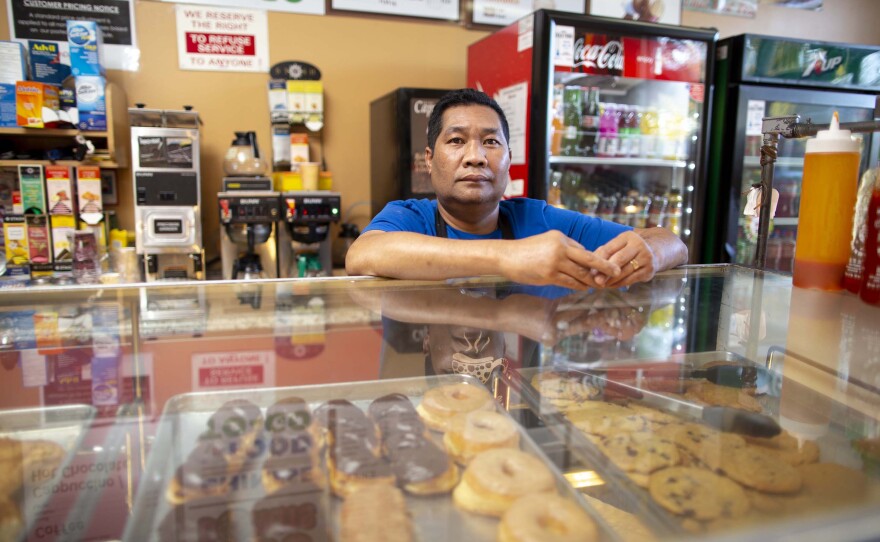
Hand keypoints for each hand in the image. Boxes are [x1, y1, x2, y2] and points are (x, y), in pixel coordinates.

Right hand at [499, 231, 620, 289]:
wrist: (506, 256)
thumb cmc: (525, 251)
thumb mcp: (546, 242)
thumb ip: (563, 249)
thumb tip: (579, 260)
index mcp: (561, 237)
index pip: (582, 249)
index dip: (594, 259)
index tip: (606, 264)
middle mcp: (560, 247)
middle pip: (588, 258)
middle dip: (604, 266)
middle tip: (616, 272)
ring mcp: (555, 261)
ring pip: (580, 273)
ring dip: (591, 280)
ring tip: (599, 285)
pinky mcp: (549, 274)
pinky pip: (569, 282)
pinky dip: (578, 285)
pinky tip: (583, 288)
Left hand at [591, 230, 656, 287]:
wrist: (654, 252)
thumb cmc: (628, 249)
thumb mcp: (618, 245)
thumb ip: (603, 253)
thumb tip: (589, 266)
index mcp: (628, 236)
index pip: (610, 248)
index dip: (599, 260)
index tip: (591, 270)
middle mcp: (639, 245)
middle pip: (619, 259)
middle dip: (606, 271)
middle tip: (596, 280)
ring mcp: (646, 258)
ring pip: (625, 271)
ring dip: (611, 280)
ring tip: (601, 284)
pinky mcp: (649, 271)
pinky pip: (631, 279)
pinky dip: (619, 284)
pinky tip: (611, 285)